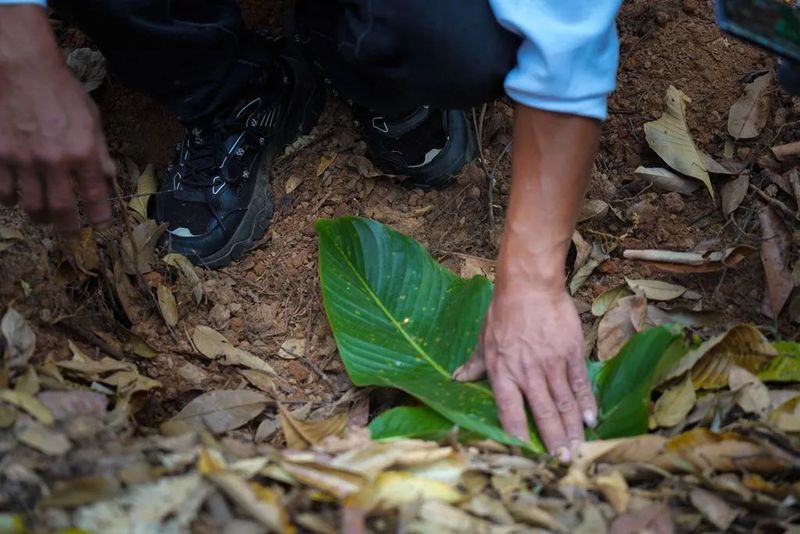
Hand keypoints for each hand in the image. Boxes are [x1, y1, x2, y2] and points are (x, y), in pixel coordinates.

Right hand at [0, 4, 113, 232]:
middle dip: (67, 227)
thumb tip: (109, 177)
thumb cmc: (61, 90)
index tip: (100, 226)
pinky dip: (11, 200)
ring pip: (30, 206)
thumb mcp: (92, 118)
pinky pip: (3, 192)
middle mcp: (54, 161)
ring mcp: (23, 161)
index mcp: (82, 152)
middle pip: (61, 210)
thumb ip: (100, 151)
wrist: (21, 68)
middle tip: (70, 232)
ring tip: (44, 215)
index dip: (100, 216)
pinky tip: (16, 197)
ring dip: (39, 215)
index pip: (95, 196)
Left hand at [454, 283, 595, 460]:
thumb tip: (457, 379)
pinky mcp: (571, 353)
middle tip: (563, 463)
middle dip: (554, 441)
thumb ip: (474, 364)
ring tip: (578, 450)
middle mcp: (527, 372)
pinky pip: (579, 383)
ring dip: (572, 429)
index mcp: (503, 371)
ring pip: (564, 403)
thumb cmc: (503, 311)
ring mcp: (552, 363)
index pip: (509, 410)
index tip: (525, 454)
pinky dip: (586, 403)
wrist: (530, 285)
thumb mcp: (483, 338)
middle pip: (543, 413)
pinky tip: (592, 420)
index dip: (517, 434)